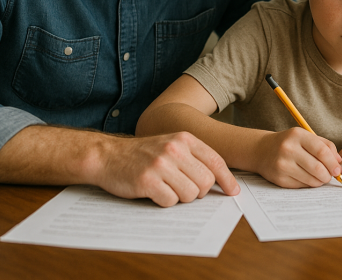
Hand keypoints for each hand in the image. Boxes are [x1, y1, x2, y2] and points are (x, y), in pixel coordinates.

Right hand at [94, 131, 238, 207]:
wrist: (108, 155)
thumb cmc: (144, 154)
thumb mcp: (172, 145)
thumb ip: (194, 157)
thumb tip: (220, 180)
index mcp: (185, 139)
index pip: (216, 161)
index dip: (227, 179)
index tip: (233, 191)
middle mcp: (175, 149)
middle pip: (206, 182)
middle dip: (199, 192)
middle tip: (184, 189)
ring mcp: (160, 164)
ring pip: (190, 194)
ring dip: (181, 198)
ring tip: (167, 189)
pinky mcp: (147, 180)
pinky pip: (170, 201)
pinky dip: (164, 202)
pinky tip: (155, 192)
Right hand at [252, 128, 341, 187]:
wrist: (262, 150)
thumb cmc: (289, 143)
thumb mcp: (305, 136)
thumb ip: (325, 145)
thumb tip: (338, 161)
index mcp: (297, 135)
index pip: (321, 151)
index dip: (332, 162)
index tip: (337, 169)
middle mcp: (288, 149)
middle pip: (318, 168)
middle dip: (328, 175)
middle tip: (330, 176)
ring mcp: (282, 165)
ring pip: (311, 179)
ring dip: (320, 181)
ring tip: (320, 177)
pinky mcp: (279, 179)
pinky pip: (302, 186)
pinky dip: (309, 184)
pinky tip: (307, 178)